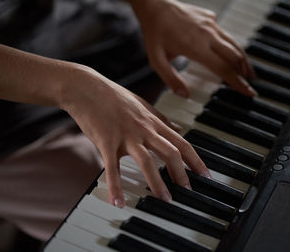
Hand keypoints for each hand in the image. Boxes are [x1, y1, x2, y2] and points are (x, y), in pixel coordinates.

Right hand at [61, 66, 209, 207]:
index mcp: (153, 121)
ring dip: (158, 183)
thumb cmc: (112, 96)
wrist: (85, 87)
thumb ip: (161, 118)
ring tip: (164, 200)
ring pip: (147, 161)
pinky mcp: (106, 141)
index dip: (195, 160)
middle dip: (182, 174)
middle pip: (170, 152)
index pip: (181, 142)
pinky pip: (112, 167)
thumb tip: (178, 129)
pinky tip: (118, 202)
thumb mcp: (142, 104)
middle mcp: (144, 129)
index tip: (205, 175)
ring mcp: (125, 135)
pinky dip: (115, 186)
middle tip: (188, 192)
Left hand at [131, 0, 255, 96]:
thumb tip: (184, 94)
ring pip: (234, 44)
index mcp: (196, 47)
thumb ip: (170, 79)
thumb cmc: (155, 32)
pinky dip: (233, 47)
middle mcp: (207, 35)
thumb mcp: (156, 60)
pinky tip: (232, 55)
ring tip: (248, 72)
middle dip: (245, 73)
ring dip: (243, 60)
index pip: (224, 69)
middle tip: (250, 84)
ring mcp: (211, 25)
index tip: (248, 91)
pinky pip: (226, 35)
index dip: (238, 82)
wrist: (155, 6)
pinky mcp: (211, 18)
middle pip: (235, 57)